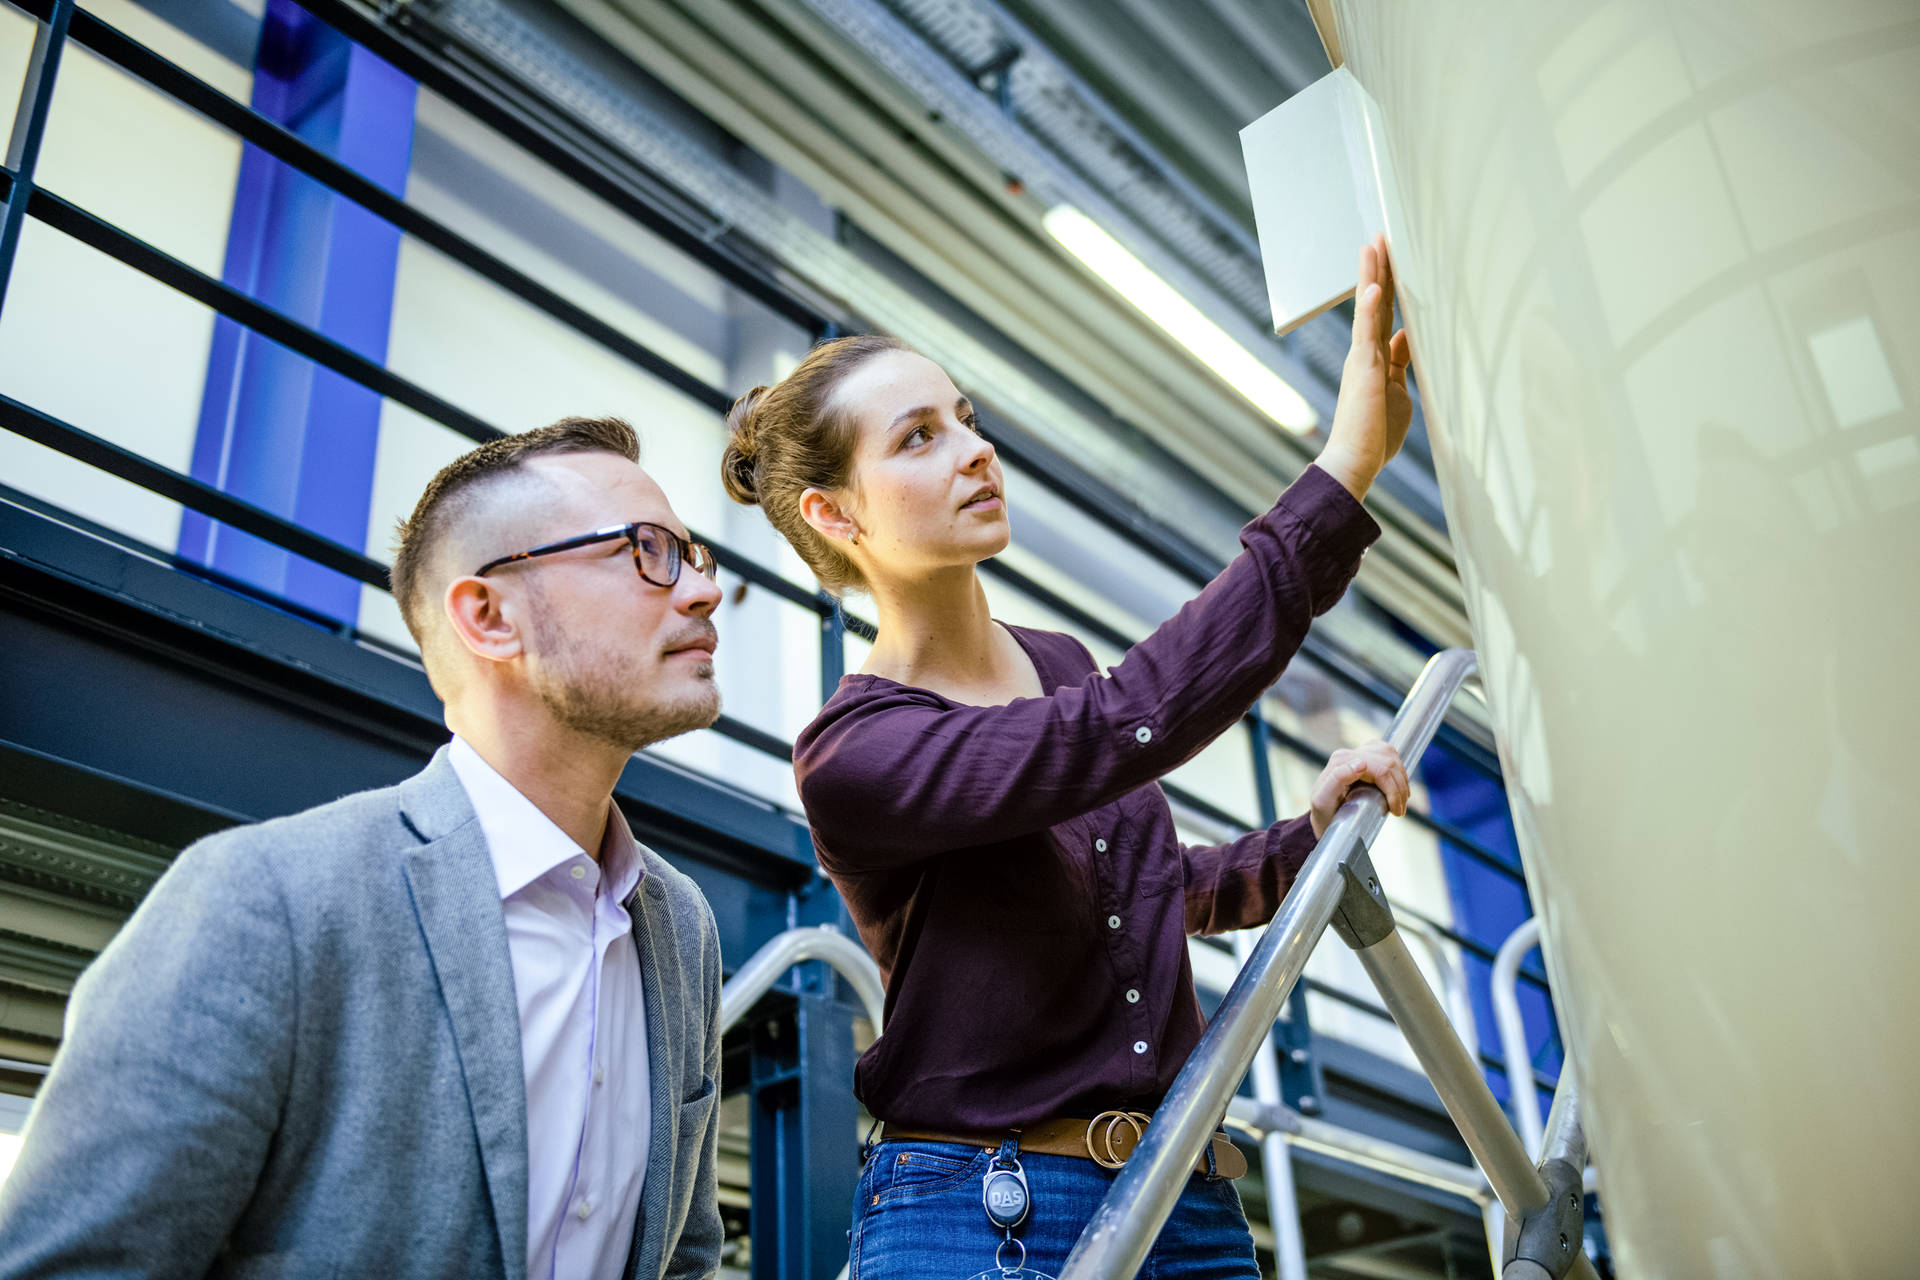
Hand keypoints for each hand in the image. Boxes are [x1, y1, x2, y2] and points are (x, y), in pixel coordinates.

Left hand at [1308, 738, 1409, 837]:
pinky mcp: (1366, 756)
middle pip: (1389, 763)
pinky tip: (1396, 788)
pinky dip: (1398, 774)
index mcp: (1341, 760)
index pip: (1380, 769)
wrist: (1320, 815)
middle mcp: (1350, 753)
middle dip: (1400, 789)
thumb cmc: (1322, 811)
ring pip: (1393, 759)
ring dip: (1402, 782)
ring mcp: (1359, 752)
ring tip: (1400, 804)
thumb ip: (1338, 778)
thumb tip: (1361, 763)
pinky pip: (1390, 757)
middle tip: (1399, 811)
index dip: (1393, 790)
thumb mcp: (1323, 799)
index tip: (1395, 811)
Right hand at [1316, 235, 1411, 500]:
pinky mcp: (1363, 370)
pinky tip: (1373, 287)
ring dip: (1371, 276)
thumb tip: (1407, 336)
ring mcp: (1363, 360)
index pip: (1383, 315)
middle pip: (1375, 303)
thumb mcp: (1396, 391)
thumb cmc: (1375, 435)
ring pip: (1368, 310)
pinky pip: (1366, 334)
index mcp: (1376, 360)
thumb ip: (1401, 363)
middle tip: (1380, 237)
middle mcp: (1366, 354)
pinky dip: (1368, 310)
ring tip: (1372, 246)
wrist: (1355, 461)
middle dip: (1379, 270)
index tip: (1390, 260)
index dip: (1388, 287)